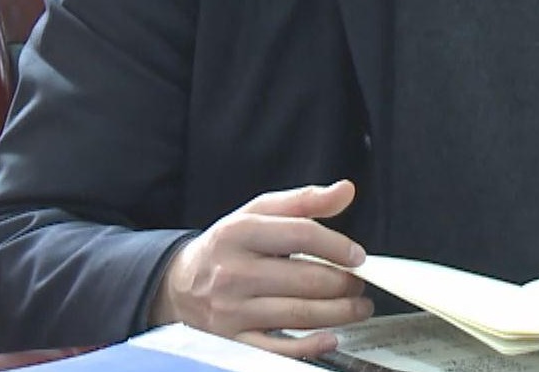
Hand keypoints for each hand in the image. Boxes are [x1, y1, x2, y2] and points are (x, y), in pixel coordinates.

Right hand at [149, 180, 371, 359]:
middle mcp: (233, 271)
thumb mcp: (257, 212)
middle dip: (344, 283)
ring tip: (357, 306)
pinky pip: (277, 348)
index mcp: (240, 232)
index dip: (337, 246)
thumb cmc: (226, 245)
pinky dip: (309, 345)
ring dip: (339, 312)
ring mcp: (230, 309)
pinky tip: (330, 336)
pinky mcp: (230, 340)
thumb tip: (345, 190)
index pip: (301, 234)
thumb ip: (304, 201)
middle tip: (360, 284)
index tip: (357, 256)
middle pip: (305, 278)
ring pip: (298, 313)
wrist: (177, 284)